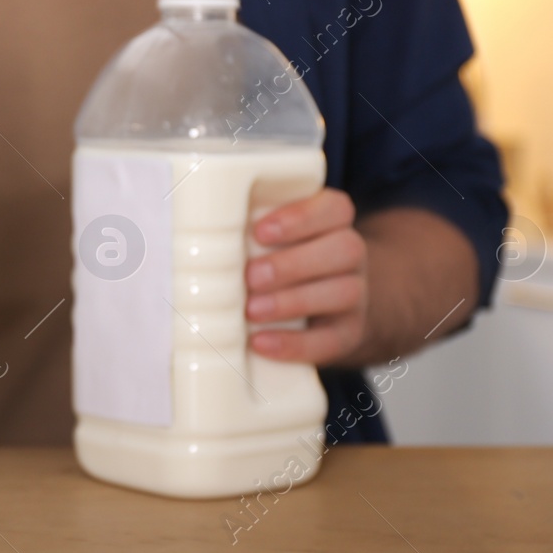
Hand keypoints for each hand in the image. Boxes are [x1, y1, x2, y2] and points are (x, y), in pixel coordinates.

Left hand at [244, 188, 366, 364]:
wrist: (328, 309)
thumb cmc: (284, 262)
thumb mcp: (274, 239)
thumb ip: (250, 231)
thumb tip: (195, 234)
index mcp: (333, 224)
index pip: (336, 208)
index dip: (301, 217)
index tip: (260, 230)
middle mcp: (351, 256)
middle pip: (345, 249)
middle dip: (292, 264)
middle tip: (250, 277)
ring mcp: (357, 296)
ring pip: (345, 292)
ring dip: (293, 301)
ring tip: (252, 311)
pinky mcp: (349, 333)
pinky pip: (333, 340)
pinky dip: (296, 344)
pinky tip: (262, 342)